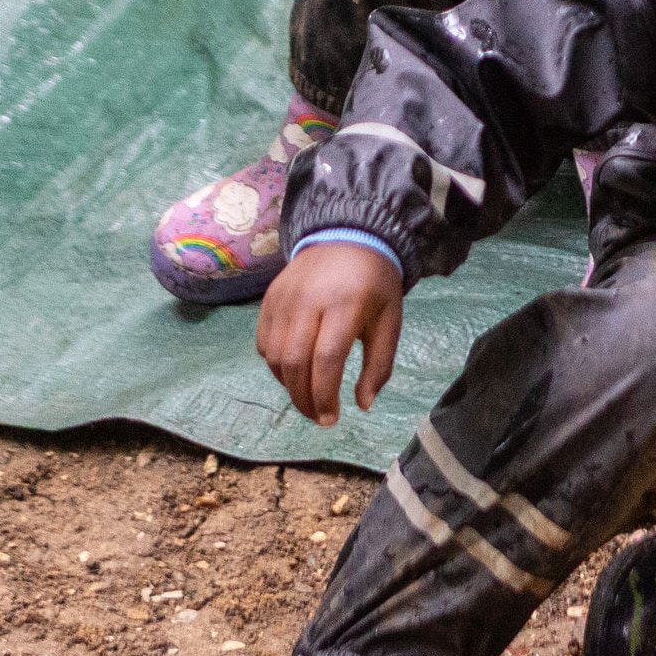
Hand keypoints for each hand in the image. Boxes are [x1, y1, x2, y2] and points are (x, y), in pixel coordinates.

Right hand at [257, 241, 404, 426]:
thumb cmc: (374, 284)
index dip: (325, 394)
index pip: (327, 358)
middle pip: (296, 361)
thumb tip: (363, 405)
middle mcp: (308, 300)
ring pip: (276, 356)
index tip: (332, 419)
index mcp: (345, 303)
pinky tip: (294, 374)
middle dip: (304, 399)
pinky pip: (264, 344)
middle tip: (318, 417)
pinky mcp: (269, 299)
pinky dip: (276, 367)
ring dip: (289, 387)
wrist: (347, 236)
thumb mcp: (390, 320)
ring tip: (308, 400)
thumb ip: (379, 364)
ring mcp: (284, 298)